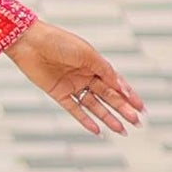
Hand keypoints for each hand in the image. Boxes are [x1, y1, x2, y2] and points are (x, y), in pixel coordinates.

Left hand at [6, 18, 144, 134]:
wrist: (30, 41)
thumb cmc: (59, 42)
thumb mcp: (87, 54)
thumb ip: (105, 71)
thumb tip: (123, 87)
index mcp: (94, 64)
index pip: (116, 83)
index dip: (129, 96)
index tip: (142, 108)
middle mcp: (84, 75)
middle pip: (108, 96)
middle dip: (123, 109)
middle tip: (136, 123)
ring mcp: (72, 85)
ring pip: (94, 105)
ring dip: (108, 117)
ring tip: (122, 130)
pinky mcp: (58, 93)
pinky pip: (74, 109)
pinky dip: (85, 120)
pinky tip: (97, 130)